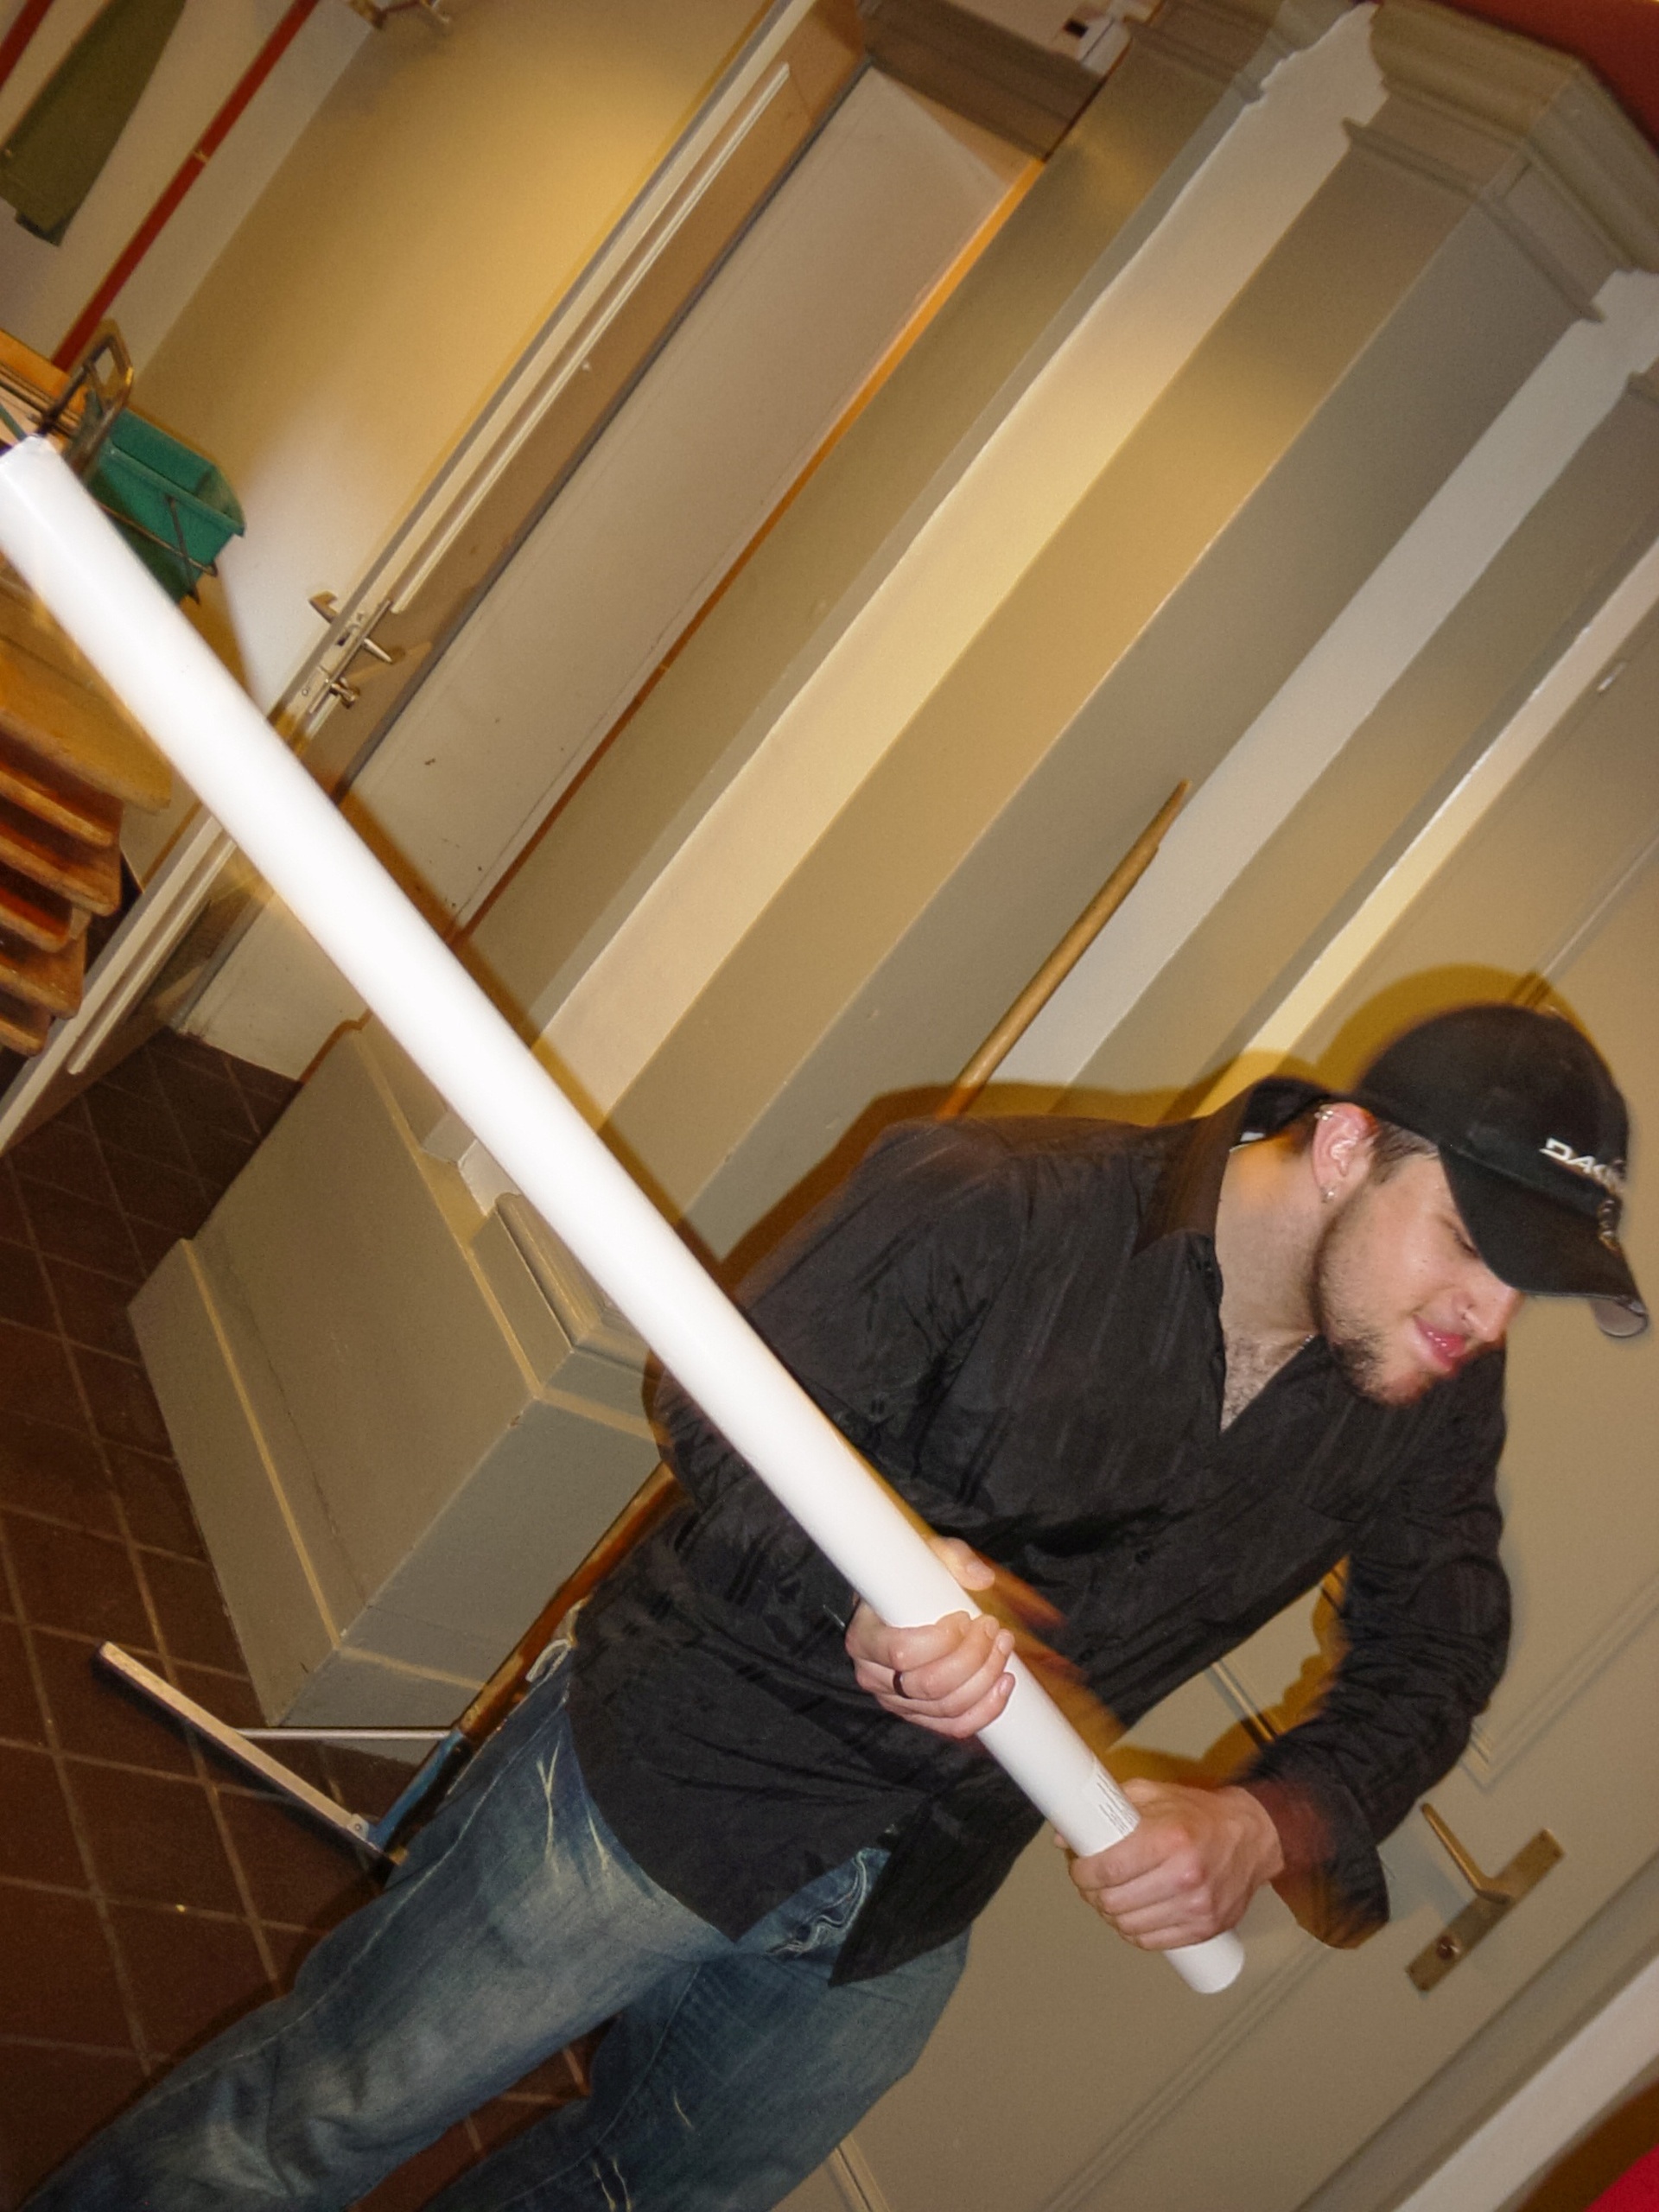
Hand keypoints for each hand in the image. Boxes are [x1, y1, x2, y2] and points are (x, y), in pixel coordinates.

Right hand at [845, 1537, 1016, 1738]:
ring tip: (1003, 1648)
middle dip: (972, 1658)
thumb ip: (952, 1559)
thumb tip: (981, 1579)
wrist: (895, 1604)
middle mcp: (873, 1675)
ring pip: (945, 1708)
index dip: (941, 1640)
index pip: (902, 1652)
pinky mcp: (917, 1714)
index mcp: (864, 1637)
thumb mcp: (924, 1557)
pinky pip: (953, 1726)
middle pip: (928, 1685)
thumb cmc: (907, 1579)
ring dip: (985, 1680)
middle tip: (992, 1629)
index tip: (964, 1617)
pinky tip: (1003, 1685)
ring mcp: (895, 1700)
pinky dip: (984, 1711)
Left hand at [1063, 1780, 1283, 1949]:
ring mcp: (1197, 1907)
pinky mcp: (1205, 1928)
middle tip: (1091, 1883)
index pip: (1109, 1868)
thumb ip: (1108, 1808)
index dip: (1083, 1872)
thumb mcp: (1154, 1795)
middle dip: (1092, 1894)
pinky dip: (1135, 1932)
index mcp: (1170, 1839)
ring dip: (1110, 1915)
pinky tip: (1133, 1915)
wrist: (1252, 1837)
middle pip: (1115, 1902)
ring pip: (1129, 1927)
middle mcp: (1185, 1876)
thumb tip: (1066, 1834)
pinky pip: (1153, 1943)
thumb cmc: (1200, 1814)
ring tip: (1110, 1898)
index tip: (1079, 1868)